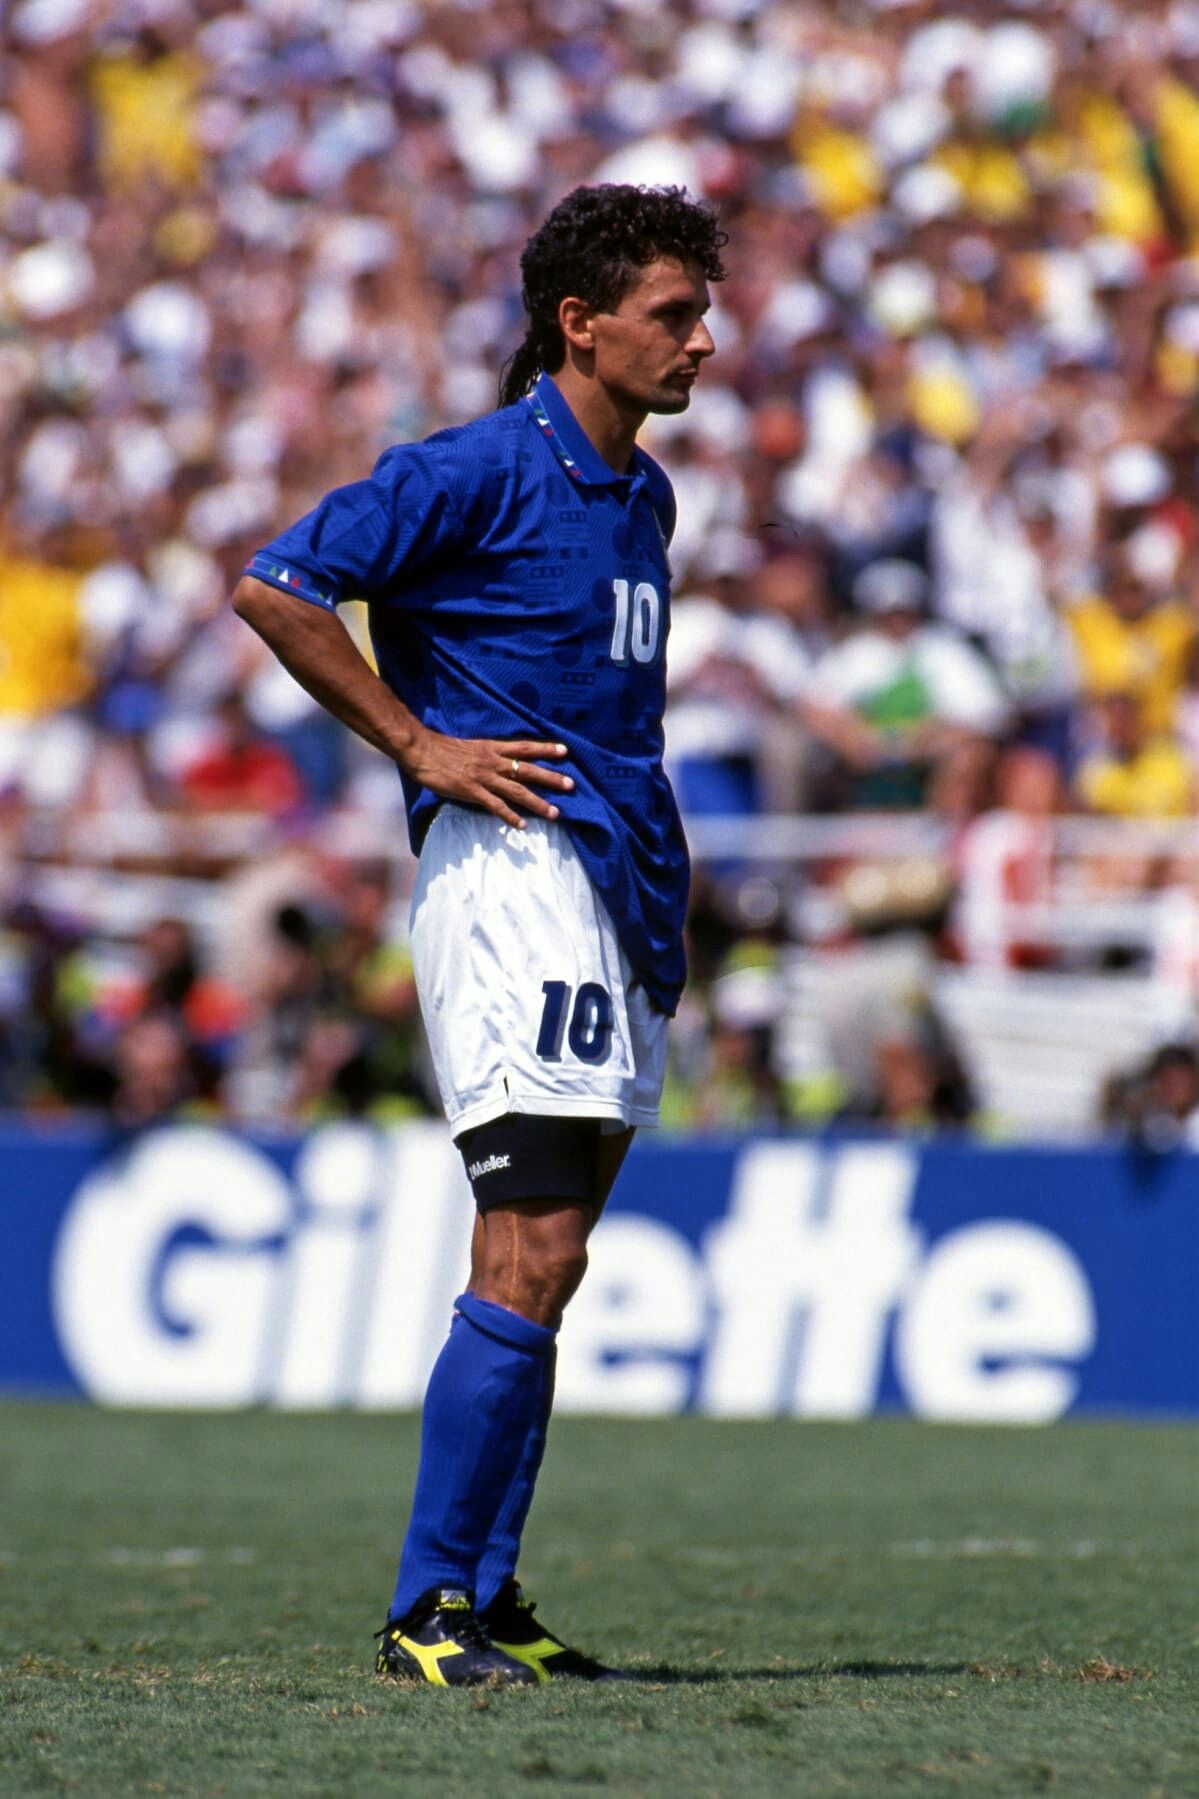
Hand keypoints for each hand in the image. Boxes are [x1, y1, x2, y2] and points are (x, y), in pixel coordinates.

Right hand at [401, 726, 573, 827]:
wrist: (421, 750)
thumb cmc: (442, 748)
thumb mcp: (471, 747)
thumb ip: (487, 755)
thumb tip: (501, 763)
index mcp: (493, 748)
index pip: (525, 747)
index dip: (546, 749)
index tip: (565, 751)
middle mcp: (493, 762)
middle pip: (528, 770)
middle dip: (551, 778)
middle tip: (571, 785)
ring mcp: (483, 777)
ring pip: (517, 791)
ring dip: (537, 803)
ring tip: (555, 813)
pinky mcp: (471, 791)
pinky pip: (495, 806)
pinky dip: (510, 816)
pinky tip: (522, 826)